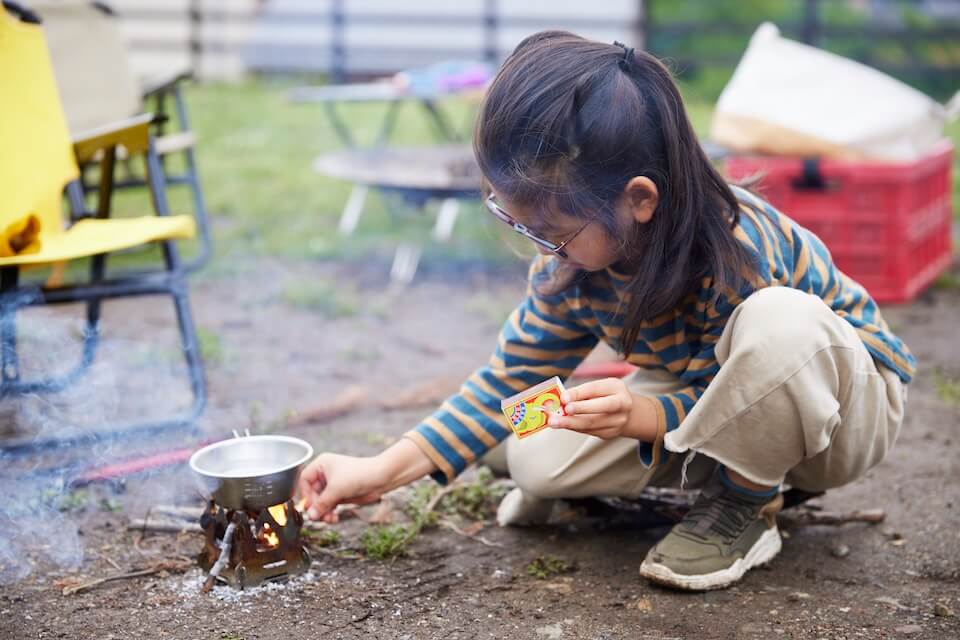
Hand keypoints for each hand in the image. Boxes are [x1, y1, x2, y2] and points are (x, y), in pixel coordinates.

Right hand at [297, 439, 436, 522]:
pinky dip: (330, 512)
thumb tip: (310, 516)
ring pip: (321, 501)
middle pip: (312, 493)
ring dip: (323, 512)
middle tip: (320, 516)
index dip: (305, 494)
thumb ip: (321, 503)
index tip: (310, 505)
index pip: (305, 480)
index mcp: (321, 464)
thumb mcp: (336, 489)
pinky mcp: (341, 493)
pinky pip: (330, 505)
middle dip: (317, 506)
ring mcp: (333, 484)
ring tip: (330, 518)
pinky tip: (334, 518)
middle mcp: (326, 473)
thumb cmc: (359, 475)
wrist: (381, 478)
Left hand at [548, 377, 656, 440]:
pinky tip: (564, 425)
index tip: (563, 397)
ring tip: (554, 422)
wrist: (628, 412)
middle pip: (599, 409)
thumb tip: (561, 399)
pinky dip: (574, 427)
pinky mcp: (610, 433)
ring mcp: (618, 421)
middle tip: (561, 412)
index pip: (596, 389)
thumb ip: (582, 392)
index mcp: (617, 388)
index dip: (579, 394)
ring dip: (570, 423)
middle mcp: (622, 405)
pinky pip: (589, 431)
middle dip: (578, 410)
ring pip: (592, 424)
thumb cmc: (607, 395)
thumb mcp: (599, 387)